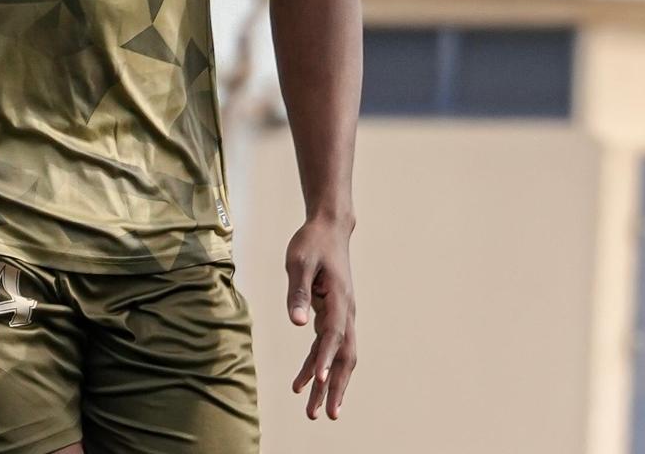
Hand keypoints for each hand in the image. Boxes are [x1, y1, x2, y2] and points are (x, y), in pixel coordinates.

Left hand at [285, 215, 356, 419]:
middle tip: (327, 415)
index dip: (328, 358)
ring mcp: (342, 316)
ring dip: (328, 385)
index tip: (321, 381)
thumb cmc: (312, 242)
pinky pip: (327, 348)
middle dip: (337, 387)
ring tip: (312, 412)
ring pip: (339, 357)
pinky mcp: (333, 316)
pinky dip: (317, 367)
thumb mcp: (299, 262)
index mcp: (340, 298)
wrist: (329, 229)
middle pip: (345, 355)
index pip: (335, 333)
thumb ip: (298, 292)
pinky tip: (302, 383)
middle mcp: (347, 311)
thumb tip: (297, 323)